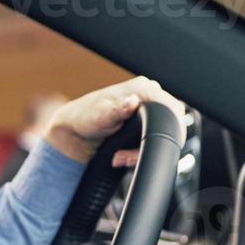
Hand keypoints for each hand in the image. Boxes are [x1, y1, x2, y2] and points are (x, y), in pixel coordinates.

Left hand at [43, 76, 186, 166]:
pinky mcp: (145, 127)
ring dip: (142, 152)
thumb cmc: (83, 118)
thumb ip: (117, 110)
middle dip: (149, 144)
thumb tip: (132, 101)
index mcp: (142, 88)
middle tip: (126, 156)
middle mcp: (148, 98)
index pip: (170, 107)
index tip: (144, 145)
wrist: (74, 136)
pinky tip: (123, 154)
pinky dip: (139, 153)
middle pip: (169, 125)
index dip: (163, 129)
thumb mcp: (99, 115)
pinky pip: (152, 143)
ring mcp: (148, 113)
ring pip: (162, 137)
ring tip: (121, 156)